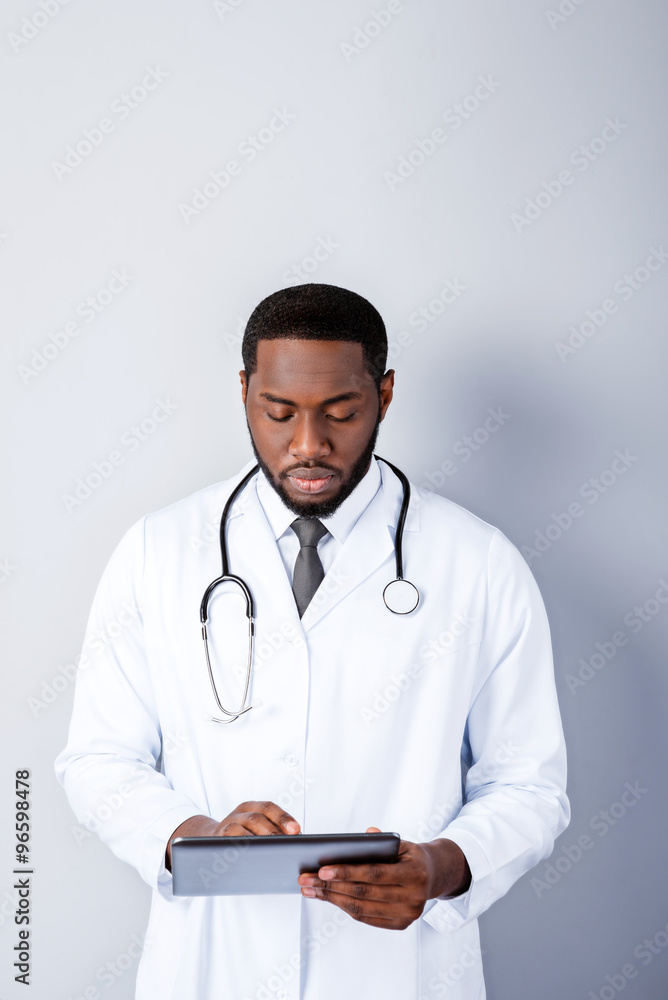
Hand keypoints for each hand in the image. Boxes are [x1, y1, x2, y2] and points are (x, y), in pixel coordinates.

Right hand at [165, 800, 299, 869]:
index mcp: (252, 807)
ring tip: (269, 853)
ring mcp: (226, 825)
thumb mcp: (257, 828)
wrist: (211, 840)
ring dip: (254, 841)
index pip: (268, 807)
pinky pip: (226, 843)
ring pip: (239, 829)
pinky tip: (248, 858)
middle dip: (272, 832)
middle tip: (286, 846)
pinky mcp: (216, 840)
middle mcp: (239, 813)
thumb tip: (297, 842)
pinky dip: (237, 849)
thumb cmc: (244, 836)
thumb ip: (273, 831)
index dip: (282, 817)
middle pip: (256, 818)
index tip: (296, 830)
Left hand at [297, 827, 470, 929]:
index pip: (373, 874)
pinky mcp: (400, 925)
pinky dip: (345, 907)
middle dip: (330, 886)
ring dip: (331, 899)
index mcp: (414, 874)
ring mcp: (407, 915)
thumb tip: (361, 837)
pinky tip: (328, 897)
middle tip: (305, 880)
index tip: (321, 869)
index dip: (346, 872)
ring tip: (310, 890)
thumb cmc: (410, 854)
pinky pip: (366, 918)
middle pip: (363, 894)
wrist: (434, 874)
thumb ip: (381, 840)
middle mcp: (413, 898)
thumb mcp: (400, 842)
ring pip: (361, 909)